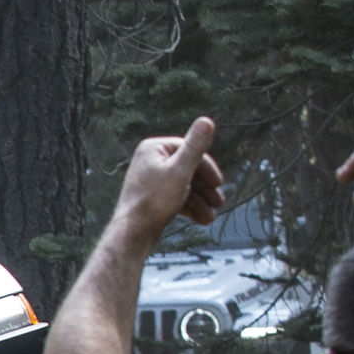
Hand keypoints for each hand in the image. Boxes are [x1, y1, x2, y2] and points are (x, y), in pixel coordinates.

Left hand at [118, 119, 226, 234]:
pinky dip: (190, 207)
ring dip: (201, 201)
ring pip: (184, 186)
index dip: (207, 167)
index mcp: (154, 148)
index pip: (189, 151)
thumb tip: (207, 120)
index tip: (219, 183)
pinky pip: (175, 197)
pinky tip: (202, 219)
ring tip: (211, 216)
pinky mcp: (152, 196)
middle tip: (219, 202)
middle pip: (188, 170)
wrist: (133, 232)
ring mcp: (150, 179)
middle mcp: (149, 160)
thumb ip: (195, 147)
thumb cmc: (154, 201)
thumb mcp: (181, 171)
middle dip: (205, 188)